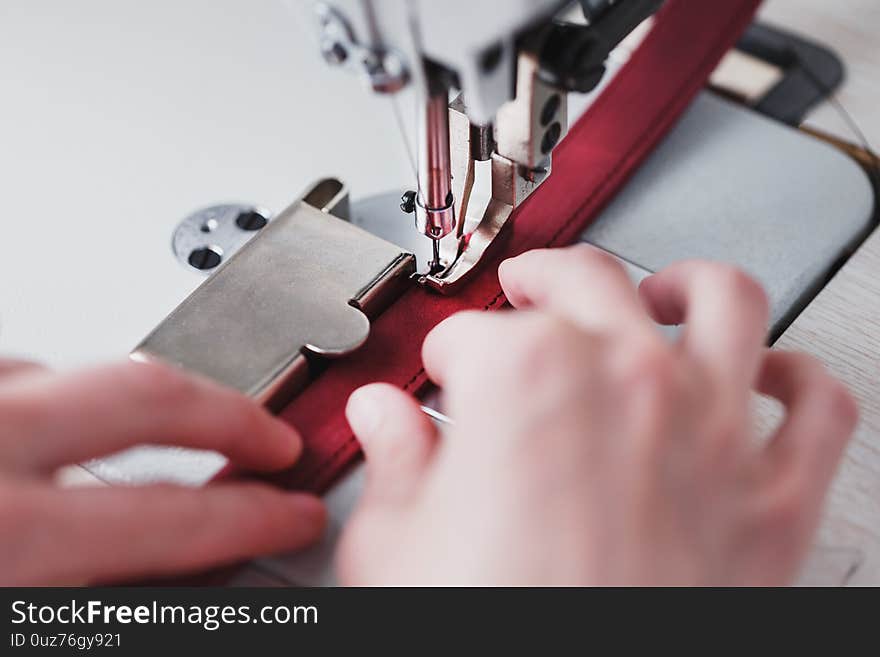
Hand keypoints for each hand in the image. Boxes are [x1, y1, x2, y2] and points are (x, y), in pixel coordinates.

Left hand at [0, 359, 324, 584]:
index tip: (292, 516)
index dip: (253, 517)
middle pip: (146, 396)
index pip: (174, 515)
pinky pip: (7, 376)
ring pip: (63, 372)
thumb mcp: (19, 625)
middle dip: (229, 415)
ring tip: (163, 429)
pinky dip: (42, 395)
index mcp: (11, 534)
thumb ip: (103, 592)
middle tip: (272, 439)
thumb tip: (175, 573)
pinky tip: (50, 423)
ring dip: (122, 402)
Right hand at [338, 245, 857, 585]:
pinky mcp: (775, 501)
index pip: (471, 336)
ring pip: (724, 302)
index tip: (446, 374)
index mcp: (523, 379)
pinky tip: (769, 377)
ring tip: (660, 293)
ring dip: (688, 286)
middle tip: (526, 292)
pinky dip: (799, 381)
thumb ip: (391, 464)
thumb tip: (383, 419)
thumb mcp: (396, 549)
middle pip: (588, 281)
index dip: (448, 356)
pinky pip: (817, 408)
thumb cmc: (487, 629)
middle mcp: (627, 381)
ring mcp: (711, 432)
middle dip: (543, 278)